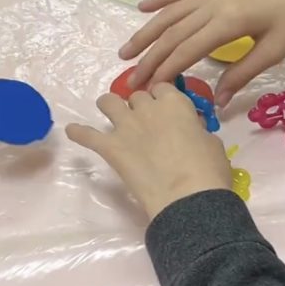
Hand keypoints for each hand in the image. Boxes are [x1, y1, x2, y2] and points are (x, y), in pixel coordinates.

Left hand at [66, 85, 231, 220]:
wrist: (187, 197)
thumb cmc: (208, 170)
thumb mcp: (212, 143)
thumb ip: (196, 129)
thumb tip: (189, 130)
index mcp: (175, 103)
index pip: (162, 87)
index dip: (163, 98)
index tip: (166, 108)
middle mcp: (147, 108)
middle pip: (136, 96)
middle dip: (140, 106)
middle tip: (147, 122)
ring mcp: (125, 127)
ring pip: (108, 102)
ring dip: (110, 107)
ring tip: (112, 116)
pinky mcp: (109, 147)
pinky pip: (86, 134)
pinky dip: (79, 132)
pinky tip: (73, 130)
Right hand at [120, 0, 284, 107]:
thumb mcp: (276, 50)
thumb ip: (243, 73)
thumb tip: (217, 99)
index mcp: (229, 21)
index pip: (187, 50)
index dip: (165, 71)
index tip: (148, 91)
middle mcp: (215, 3)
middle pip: (173, 33)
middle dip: (149, 58)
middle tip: (130, 82)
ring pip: (172, 11)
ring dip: (147, 31)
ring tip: (126, 51)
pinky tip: (144, 6)